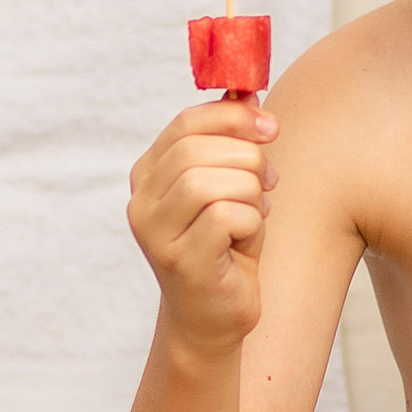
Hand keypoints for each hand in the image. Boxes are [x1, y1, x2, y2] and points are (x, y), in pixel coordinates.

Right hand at [126, 97, 276, 352]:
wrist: (213, 318)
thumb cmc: (224, 248)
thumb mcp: (229, 185)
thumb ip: (231, 142)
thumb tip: (246, 93)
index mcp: (148, 175)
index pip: (186, 124)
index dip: (232, 117)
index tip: (270, 127)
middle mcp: (141, 202)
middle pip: (199, 151)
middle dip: (247, 161)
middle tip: (266, 183)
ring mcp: (155, 234)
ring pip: (212, 182)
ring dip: (250, 194)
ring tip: (253, 215)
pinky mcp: (180, 261)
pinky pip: (227, 217)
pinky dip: (251, 225)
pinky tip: (245, 241)